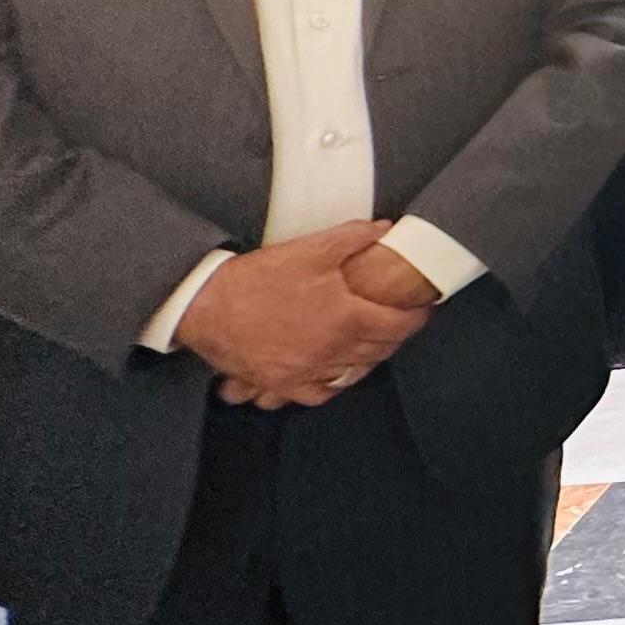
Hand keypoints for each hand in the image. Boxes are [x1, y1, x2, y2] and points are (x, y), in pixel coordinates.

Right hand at [182, 222, 424, 409]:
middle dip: (395, 335)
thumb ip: (351, 239)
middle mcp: (331, 351)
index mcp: (345, 317)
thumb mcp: (308, 250)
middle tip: (398, 321)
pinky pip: (318, 394)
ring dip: (368, 358)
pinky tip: (333, 370)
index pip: (399, 325)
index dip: (416, 317)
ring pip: (354, 373)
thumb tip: (383, 231)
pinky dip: (331, 384)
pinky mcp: (283, 385)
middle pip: (380, 351)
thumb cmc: (255, 280)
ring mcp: (308, 373)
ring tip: (369, 340)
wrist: (204, 307)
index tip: (420, 309)